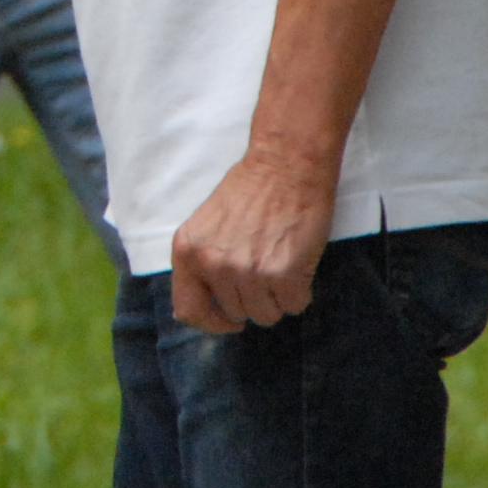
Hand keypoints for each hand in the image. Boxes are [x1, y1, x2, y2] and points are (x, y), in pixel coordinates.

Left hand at [168, 148, 335, 332]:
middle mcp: (213, 265)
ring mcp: (247, 272)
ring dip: (277, 297)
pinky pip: (294, 305)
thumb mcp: (205, 225)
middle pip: (236, 313)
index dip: (212, 322)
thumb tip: (197, 308)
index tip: (228, 319)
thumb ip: (200, 263)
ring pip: (266, 315)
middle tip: (263, 266)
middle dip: (253, 297)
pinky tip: (297, 263)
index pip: (189, 311)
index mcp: (187, 251)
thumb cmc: (249, 190)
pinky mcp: (282, 275)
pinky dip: (300, 290)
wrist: (285, 166)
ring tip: (280, 263)